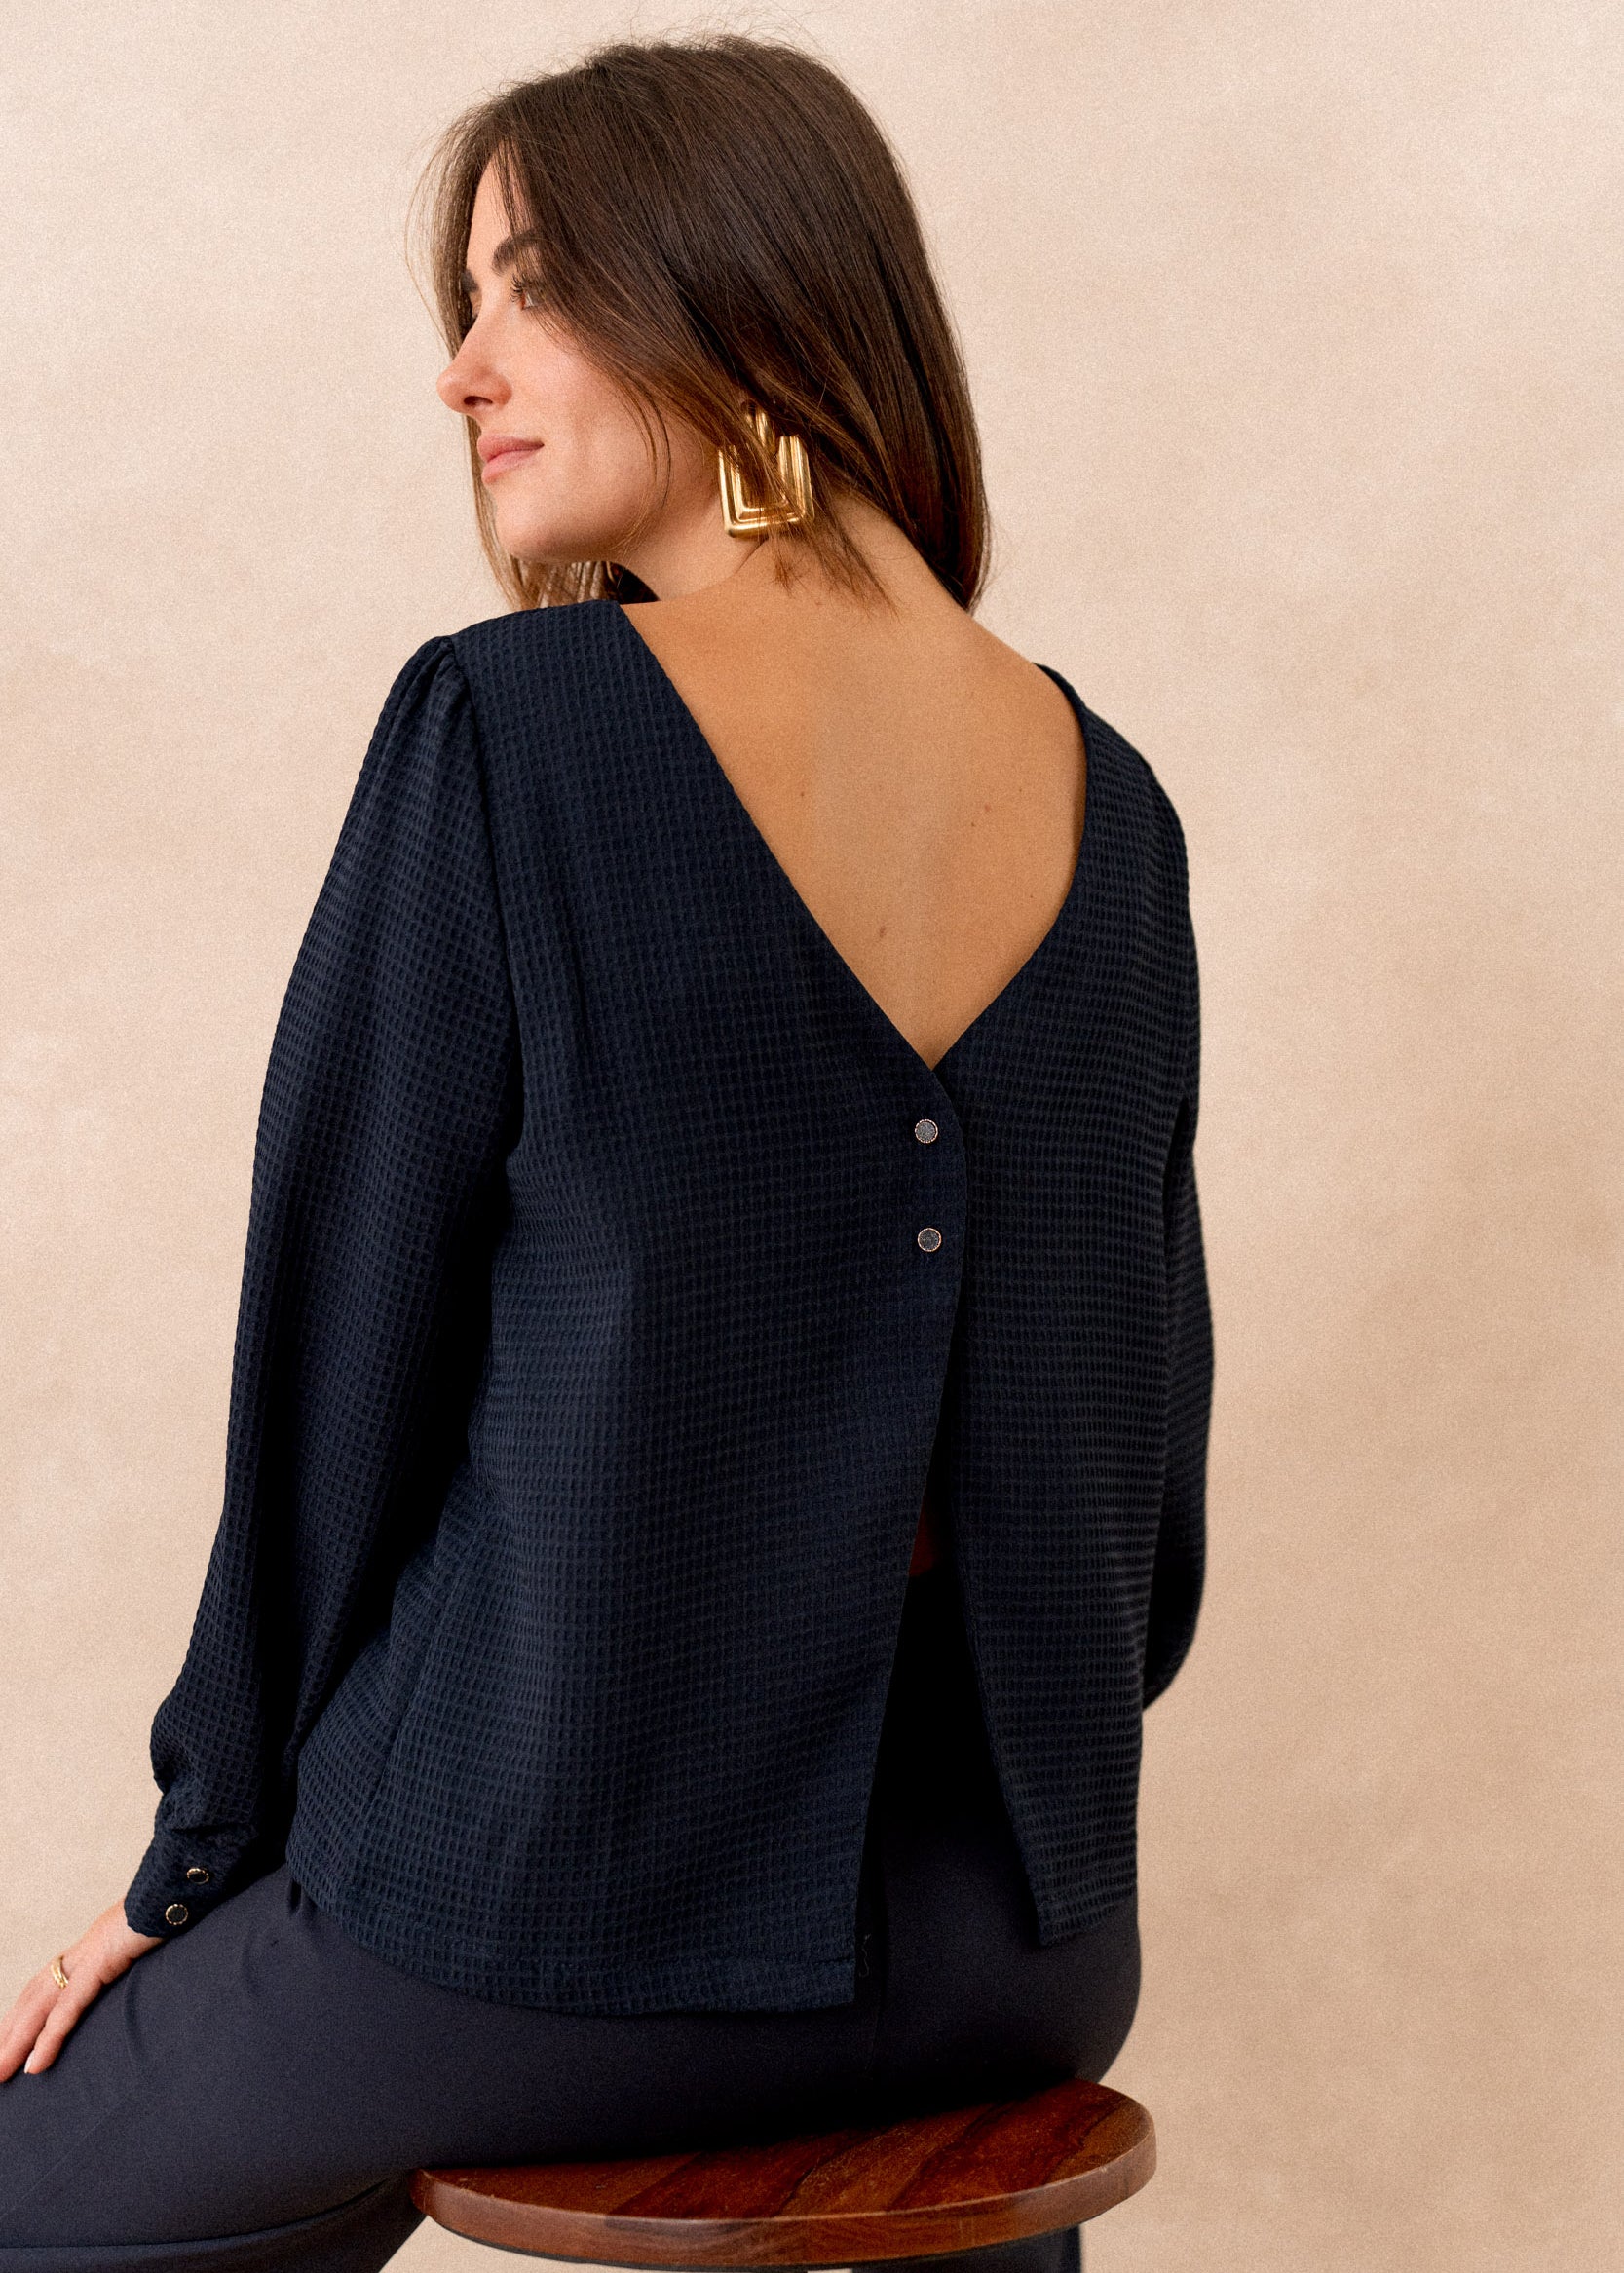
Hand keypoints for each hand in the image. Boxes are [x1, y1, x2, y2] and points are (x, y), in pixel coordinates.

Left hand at [0, 1902, 163, 2079]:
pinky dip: (49, 2037)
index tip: (10, 2041)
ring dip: (17, 2041)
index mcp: (92, 1947)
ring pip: (40, 2005)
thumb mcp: (150, 1943)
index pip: (46, 1985)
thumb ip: (136, 1960)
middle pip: (34, 1996)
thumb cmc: (174, 1913)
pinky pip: (68, 2007)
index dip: (25, 2014)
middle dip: (11, 2032)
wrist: (182, 1888)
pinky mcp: (101, 1962)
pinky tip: (35, 2064)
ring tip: (2, 2071)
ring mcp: (89, 1954)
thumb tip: (141, 1976)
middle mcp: (83, 1951)